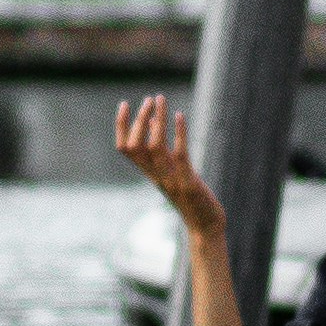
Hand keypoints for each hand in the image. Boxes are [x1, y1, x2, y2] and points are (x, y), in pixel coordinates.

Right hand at [111, 95, 221, 231]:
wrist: (205, 226)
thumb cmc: (190, 195)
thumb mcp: (173, 170)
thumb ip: (163, 149)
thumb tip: (156, 120)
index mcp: (149, 172)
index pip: (124, 148)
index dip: (120, 126)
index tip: (124, 103)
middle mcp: (155, 175)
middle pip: (135, 145)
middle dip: (139, 119)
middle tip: (149, 99)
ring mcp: (170, 179)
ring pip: (154, 146)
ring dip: (158, 119)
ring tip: (161, 99)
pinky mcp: (188, 182)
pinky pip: (179, 154)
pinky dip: (178, 133)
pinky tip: (179, 116)